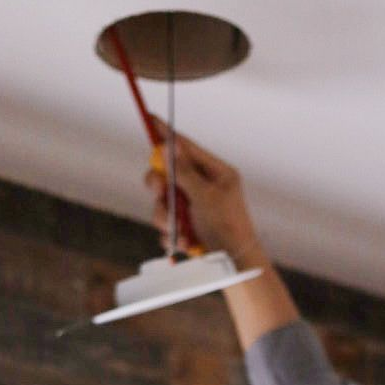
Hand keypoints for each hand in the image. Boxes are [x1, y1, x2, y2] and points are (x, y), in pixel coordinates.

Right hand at [145, 115, 264, 264]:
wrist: (234, 266)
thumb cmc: (228, 228)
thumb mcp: (206, 196)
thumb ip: (185, 172)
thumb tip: (168, 146)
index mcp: (215, 173)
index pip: (186, 148)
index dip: (167, 135)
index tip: (151, 118)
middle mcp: (202, 187)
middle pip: (167, 174)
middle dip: (160, 186)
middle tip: (160, 193)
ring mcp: (192, 208)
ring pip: (162, 202)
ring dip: (166, 218)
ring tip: (180, 233)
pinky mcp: (185, 228)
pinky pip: (166, 225)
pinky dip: (171, 235)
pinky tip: (183, 244)